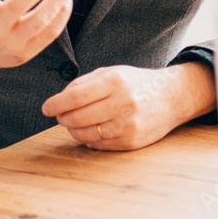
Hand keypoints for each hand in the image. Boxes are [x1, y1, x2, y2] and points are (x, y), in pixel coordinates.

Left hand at [41, 62, 216, 150]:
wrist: (171, 98)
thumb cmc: (136, 84)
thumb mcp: (112, 73)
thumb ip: (84, 83)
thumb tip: (59, 99)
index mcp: (115, 81)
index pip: (75, 96)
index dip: (56, 104)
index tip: (46, 108)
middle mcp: (122, 103)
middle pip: (78, 117)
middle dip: (62, 118)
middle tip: (58, 116)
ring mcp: (128, 125)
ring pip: (86, 134)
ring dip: (73, 130)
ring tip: (73, 123)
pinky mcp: (131, 142)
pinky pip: (99, 145)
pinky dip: (89, 140)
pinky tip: (90, 131)